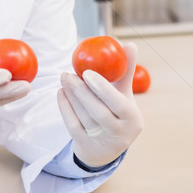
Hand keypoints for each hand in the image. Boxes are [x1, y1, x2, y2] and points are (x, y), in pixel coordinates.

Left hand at [57, 42, 142, 167]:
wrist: (106, 148)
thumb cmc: (117, 112)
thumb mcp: (124, 95)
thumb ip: (125, 71)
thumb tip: (129, 44)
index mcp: (132, 119)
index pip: (118, 104)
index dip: (102, 88)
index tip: (87, 72)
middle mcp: (119, 134)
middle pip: (98, 112)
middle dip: (81, 91)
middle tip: (68, 73)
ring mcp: (101, 142)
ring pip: (83, 118)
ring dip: (71, 96)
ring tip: (64, 78)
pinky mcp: (85, 145)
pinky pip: (72, 124)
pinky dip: (65, 107)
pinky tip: (61, 92)